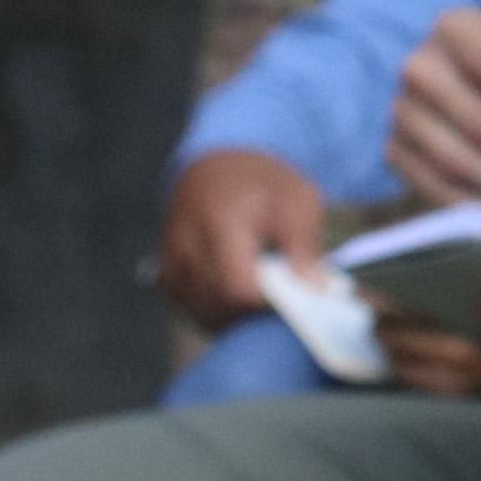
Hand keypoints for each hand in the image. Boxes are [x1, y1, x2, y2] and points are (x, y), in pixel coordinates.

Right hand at [159, 145, 337, 326]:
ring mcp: (169, 261)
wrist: (217, 166)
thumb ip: (305, 245)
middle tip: (283, 296)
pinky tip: (239, 296)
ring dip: (236, 314)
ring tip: (263, 292)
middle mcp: (185, 244)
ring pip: (203, 313)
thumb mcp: (299, 200)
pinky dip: (217, 311)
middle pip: (220, 306)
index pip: (237, 288)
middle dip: (255, 311)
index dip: (268, 302)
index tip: (293, 296)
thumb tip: (315, 289)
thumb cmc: (264, 183)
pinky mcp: (164, 273)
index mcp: (220, 221)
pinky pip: (190, 309)